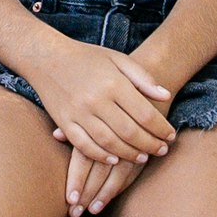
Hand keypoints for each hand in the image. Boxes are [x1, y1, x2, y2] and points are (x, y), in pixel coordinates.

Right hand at [28, 47, 176, 183]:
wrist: (46, 57)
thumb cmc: (87, 57)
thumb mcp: (118, 59)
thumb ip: (143, 77)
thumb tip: (166, 96)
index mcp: (113, 83)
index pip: (144, 113)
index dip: (161, 128)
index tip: (170, 136)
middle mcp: (96, 100)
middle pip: (129, 131)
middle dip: (149, 144)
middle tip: (161, 151)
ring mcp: (78, 113)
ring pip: (109, 142)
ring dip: (128, 154)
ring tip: (142, 158)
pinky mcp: (64, 122)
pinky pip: (84, 146)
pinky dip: (100, 156)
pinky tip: (114, 160)